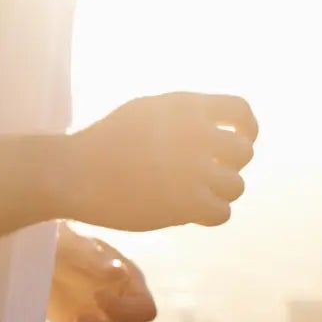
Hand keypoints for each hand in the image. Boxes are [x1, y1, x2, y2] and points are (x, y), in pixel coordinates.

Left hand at [49, 228, 155, 321]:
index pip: (146, 311)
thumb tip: (119, 271)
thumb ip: (96, 259)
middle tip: (79, 319)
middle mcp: (128, 309)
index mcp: (132, 285)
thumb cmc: (65, 246)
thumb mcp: (77, 246)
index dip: (125, 311)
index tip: (96, 296)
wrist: (46, 257)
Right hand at [61, 92, 257, 229]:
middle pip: (243, 152)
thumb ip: (184, 116)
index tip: (235, 141)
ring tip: (190, 193)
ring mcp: (195, 169)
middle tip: (204, 173)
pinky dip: (207, 215)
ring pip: (236, 186)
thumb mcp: (145, 111)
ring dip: (217, 192)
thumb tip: (221, 127)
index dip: (246, 129)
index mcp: (185, 106)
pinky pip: (222, 213)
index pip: (241, 110)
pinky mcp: (188, 202)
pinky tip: (186, 211)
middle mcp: (196, 133)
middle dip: (228, 165)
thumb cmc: (105, 142)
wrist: (74, 172)